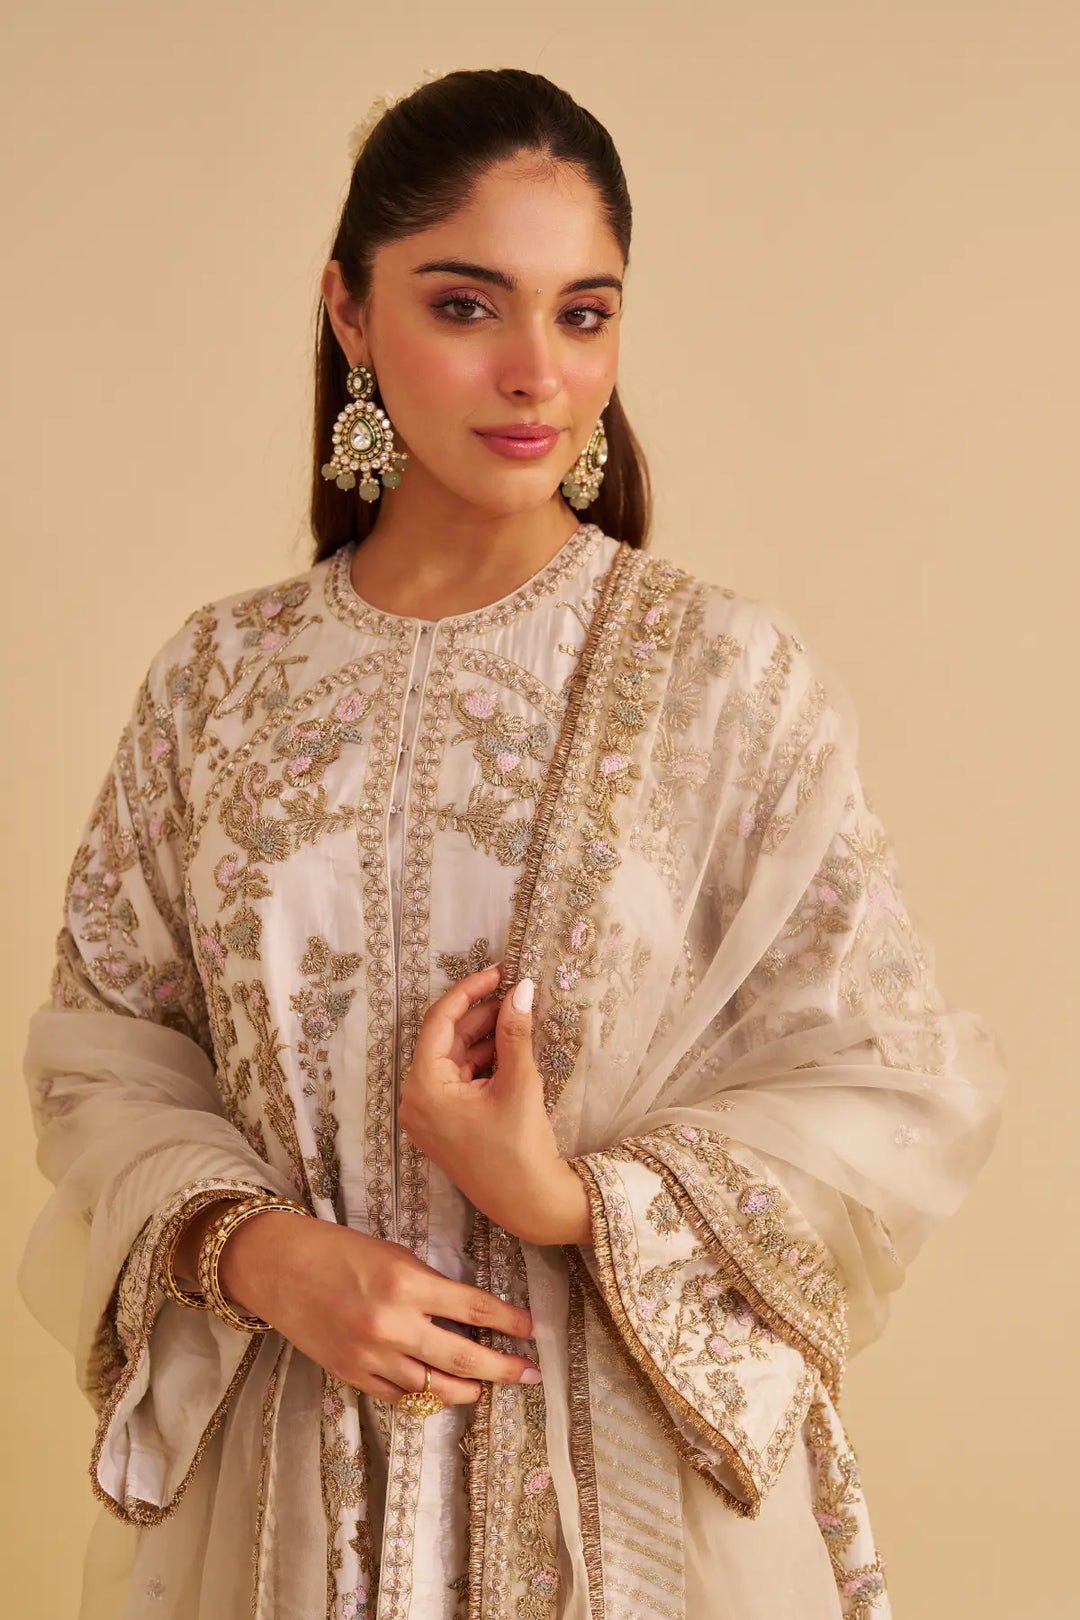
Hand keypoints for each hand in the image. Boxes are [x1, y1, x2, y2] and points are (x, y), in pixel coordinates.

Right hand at [193, 1208, 541, 1405]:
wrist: (280, 1268)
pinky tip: (440, 1391)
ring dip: (468, 1390)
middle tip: (530, 1375)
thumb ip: (430, 1287)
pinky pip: (400, 1396)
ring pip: (434, 1388)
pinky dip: (424, 1395)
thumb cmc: (339, 1251)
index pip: (474, 1308)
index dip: (509, 1321)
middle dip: (503, 1369)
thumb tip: (469, 1314)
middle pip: (463, 1358)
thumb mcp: (394, 1256)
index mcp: (407, 1284)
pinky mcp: (352, 1376)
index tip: (532, 1330)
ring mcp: (371, 1357)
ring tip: (487, 1388)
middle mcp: (392, 1325)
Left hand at [399, 964, 592, 1246]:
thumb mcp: (518, 1082)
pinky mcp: (444, 1126)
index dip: (469, 991)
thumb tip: (521, 988)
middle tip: (516, 994)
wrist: (530, 1205)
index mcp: (424, 1087)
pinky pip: (458, 1082)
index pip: (439, 1022)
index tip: (498, 972)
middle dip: (480, 1016)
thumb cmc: (520, 1147)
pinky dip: (482, 1064)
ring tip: (519, 1019)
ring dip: (484, 1039)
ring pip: (454, 1061)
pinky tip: (511, 1050)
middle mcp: (416, 1100)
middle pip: (445, 1041)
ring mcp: (428, 1116)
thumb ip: (515, 1031)